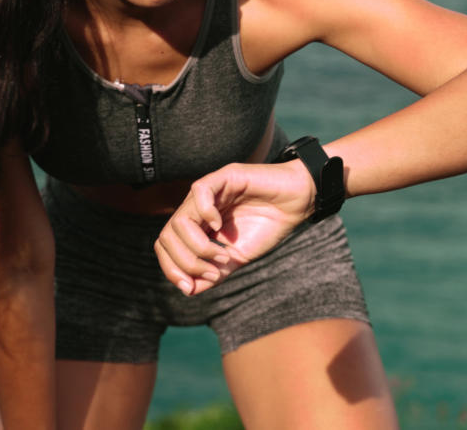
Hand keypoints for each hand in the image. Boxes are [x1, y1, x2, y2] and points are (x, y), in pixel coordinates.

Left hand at [154, 160, 314, 295]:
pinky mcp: (225, 176)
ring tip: (222, 255)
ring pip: (180, 220)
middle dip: (185, 261)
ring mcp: (210, 191)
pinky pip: (200, 190)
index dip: (172, 268)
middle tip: (214, 272)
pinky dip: (204, 213)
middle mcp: (197, 207)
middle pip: (167, 235)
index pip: (167, 245)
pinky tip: (220, 226)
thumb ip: (215, 273)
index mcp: (198, 224)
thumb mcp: (239, 257)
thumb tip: (188, 291)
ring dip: (198, 246)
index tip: (189, 287)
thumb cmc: (270, 226)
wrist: (298, 203)